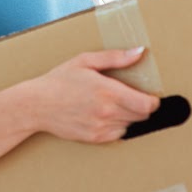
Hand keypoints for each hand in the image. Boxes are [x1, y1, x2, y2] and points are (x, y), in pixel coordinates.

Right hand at [32, 47, 160, 143]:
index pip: (147, 105)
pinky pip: (119, 134)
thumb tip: (139, 52)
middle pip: (142, 116)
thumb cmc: (60, 80)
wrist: (37, 105)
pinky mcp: (96, 138)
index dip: (153, 101)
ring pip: (131, 125)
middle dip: (141, 106)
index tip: (150, 95)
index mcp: (108, 91)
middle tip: (131, 96)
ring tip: (114, 104)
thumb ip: (115, 57)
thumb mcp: (85, 61)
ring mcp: (101, 127)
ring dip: (129, 116)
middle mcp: (107, 112)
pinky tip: (105, 114)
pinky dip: (118, 126)